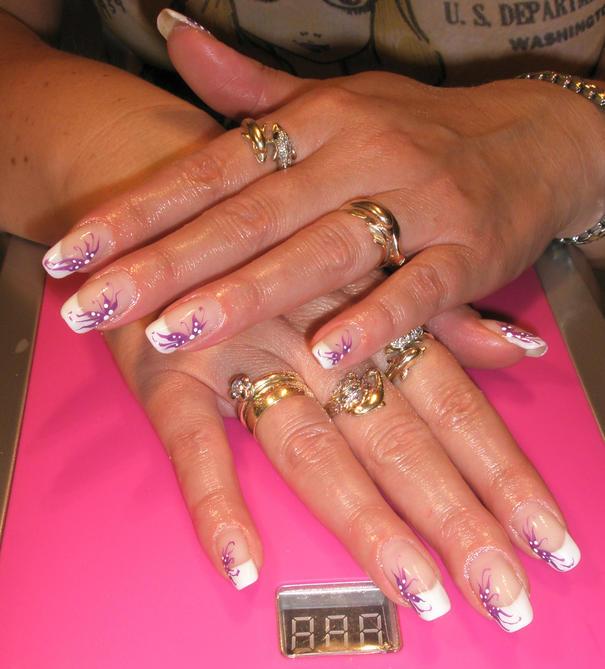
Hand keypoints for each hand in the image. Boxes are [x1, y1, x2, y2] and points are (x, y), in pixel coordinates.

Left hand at [47, 12, 600, 368]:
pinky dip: (372, 321)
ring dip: (245, 295)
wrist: (534, 138)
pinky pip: (416, 289)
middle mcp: (353, 155)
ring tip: (173, 335)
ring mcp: (413, 202)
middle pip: (243, 216)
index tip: (68, 255)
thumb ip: (252, 95)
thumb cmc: (418, 131)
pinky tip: (324, 358)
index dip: (132, 213)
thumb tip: (174, 39)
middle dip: (161, 265)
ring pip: (318, 251)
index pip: (206, 171)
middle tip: (89, 306)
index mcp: (312, 126)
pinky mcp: (466, 249)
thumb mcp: (334, 104)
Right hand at [106, 286, 579, 630]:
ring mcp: (246, 356)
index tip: (550, 544)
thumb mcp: (361, 264)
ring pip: (314, 448)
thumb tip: (519, 351)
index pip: (455, 408)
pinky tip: (241, 563)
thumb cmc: (271, 241)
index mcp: (372, 316)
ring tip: (416, 589)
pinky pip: (194, 442)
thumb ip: (440, 317)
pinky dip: (215, 501)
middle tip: (504, 595)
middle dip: (457, 521)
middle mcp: (320, 340)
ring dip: (365, 521)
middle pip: (400, 440)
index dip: (505, 477)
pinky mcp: (173, 374)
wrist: (164, 198)